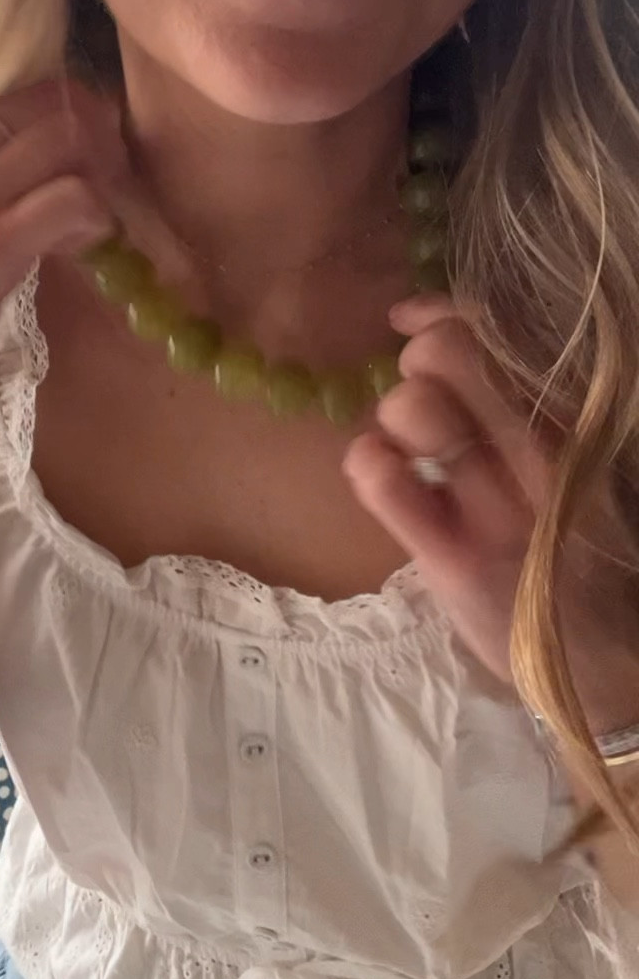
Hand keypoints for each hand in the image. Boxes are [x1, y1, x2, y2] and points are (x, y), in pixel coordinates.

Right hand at [0, 80, 118, 451]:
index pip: (25, 87)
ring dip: (103, 176)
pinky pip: (71, 200)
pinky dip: (96, 217)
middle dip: (101, 138)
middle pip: (56, 104)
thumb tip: (36, 160)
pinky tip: (83, 244)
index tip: (88, 153)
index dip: (75, 112)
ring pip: (70, 140)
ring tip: (96, 217)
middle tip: (107, 183)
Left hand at [342, 293, 638, 732]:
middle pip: (447, 354)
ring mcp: (499, 506)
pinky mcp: (457, 560)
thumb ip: (522, 408)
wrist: (610, 663)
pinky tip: (386, 480)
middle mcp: (540, 451)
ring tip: (415, 458)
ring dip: (395, 420)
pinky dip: (368, 465)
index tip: (411, 323)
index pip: (492, 331)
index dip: (438, 315)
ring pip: (413, 408)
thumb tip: (439, 338)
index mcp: (568, 422)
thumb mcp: (572, 467)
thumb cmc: (579, 553)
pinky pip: (382, 482)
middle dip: (417, 363)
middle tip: (423, 406)